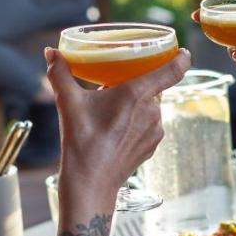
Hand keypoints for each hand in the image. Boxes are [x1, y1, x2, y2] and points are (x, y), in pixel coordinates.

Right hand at [45, 46, 190, 213]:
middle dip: (138, 84)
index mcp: (137, 94)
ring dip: (136, 104)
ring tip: (112, 111)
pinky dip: (136, 122)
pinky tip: (117, 129)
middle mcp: (153, 111)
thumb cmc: (82, 142)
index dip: (181, 58)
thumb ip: (60, 73)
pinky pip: (149, 125)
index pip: (172, 71)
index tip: (184, 51)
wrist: (90, 183)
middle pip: (154, 87)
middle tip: (117, 85)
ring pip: (150, 106)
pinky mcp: (153, 146)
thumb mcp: (68, 102)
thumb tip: (51, 52)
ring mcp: (155, 130)